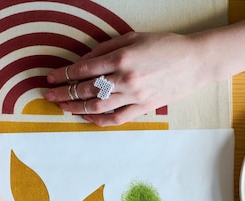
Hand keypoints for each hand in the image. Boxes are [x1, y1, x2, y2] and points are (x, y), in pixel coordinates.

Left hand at [44, 32, 215, 125]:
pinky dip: (99, 120)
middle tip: (49, 96)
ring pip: (98, 106)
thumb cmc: (165, 45)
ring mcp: (135, 96)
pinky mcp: (144, 108)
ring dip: (77, 108)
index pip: (84, 69)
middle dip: (64, 93)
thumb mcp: (134, 37)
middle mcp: (126, 78)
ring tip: (63, 108)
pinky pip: (116, 119)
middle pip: (86, 90)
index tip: (50, 78)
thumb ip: (107, 48)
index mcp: (122, 57)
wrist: (195, 61)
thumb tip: (84, 60)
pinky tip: (88, 117)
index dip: (63, 75)